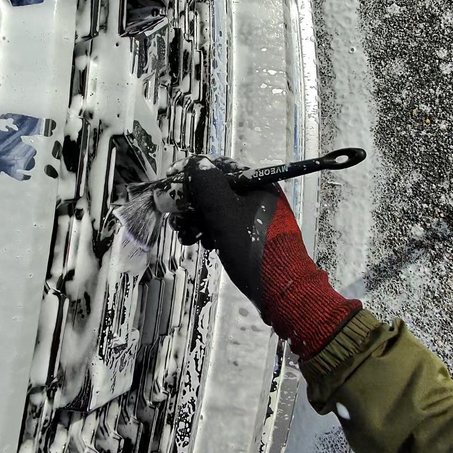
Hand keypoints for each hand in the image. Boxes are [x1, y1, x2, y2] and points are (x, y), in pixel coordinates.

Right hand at [174, 156, 362, 359]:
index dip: (193, 173)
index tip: (172, 182)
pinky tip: (200, 244)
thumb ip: (207, 185)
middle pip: (216, 190)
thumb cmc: (252, 247)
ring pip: (218, 210)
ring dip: (198, 220)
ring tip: (186, 236)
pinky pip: (226, 227)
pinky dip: (211, 232)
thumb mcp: (225, 213)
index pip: (220, 167)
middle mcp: (258, 196)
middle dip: (192, 203)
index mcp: (257, 183)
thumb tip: (196, 163)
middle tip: (176, 217)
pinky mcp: (253, 237)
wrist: (281, 289)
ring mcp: (256, 218)